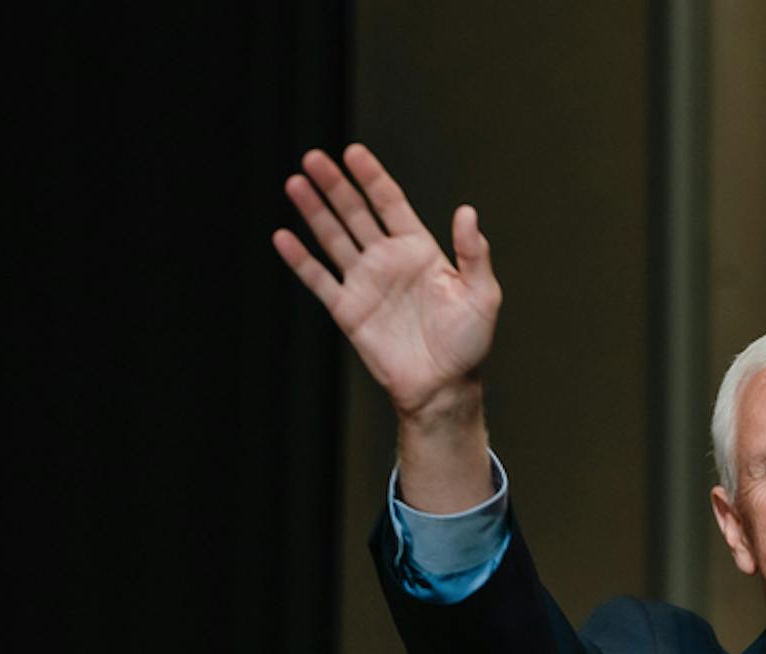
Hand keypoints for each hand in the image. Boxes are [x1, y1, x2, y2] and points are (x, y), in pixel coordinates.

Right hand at [272, 144, 500, 419]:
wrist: (443, 387)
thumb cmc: (469, 344)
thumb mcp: (482, 295)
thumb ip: (474, 254)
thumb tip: (468, 212)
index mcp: (420, 251)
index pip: (390, 204)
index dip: (372, 178)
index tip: (353, 153)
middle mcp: (389, 260)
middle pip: (355, 213)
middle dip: (335, 185)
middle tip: (314, 158)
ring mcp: (365, 283)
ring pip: (333, 238)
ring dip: (313, 211)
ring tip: (295, 183)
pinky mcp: (348, 309)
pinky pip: (318, 279)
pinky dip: (300, 259)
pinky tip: (283, 237)